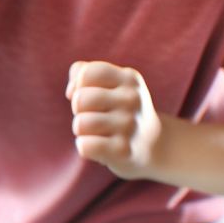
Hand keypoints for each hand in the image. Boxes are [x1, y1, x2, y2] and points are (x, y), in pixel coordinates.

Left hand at [66, 60, 161, 178]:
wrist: (151, 144)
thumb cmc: (117, 108)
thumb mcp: (107, 83)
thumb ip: (82, 73)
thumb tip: (71, 91)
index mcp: (128, 78)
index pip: (88, 73)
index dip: (79, 85)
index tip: (89, 92)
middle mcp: (132, 99)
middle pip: (80, 99)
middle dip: (78, 110)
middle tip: (94, 115)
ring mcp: (130, 125)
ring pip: (81, 124)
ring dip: (81, 130)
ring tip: (98, 131)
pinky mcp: (123, 150)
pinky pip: (85, 146)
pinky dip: (84, 146)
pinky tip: (99, 145)